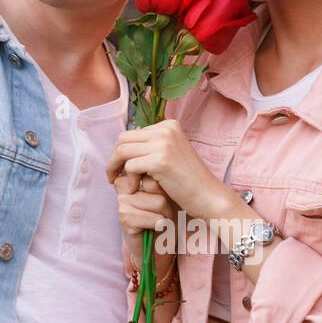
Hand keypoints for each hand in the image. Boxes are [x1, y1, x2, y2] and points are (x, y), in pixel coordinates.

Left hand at [106, 119, 228, 220]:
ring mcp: (163, 143)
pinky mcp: (160, 160)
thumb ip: (151, 146)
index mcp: (168, 125)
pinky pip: (130, 166)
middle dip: (114, 158)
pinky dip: (129, 179)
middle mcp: (166, 129)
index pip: (132, 133)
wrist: (209, 197)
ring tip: (118, 183)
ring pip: (122, 151)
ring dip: (116, 168)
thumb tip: (123, 143)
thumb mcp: (170, 154)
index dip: (121, 151)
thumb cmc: (188, 180)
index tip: (119, 167)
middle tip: (113, 176)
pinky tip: (135, 190)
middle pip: (123, 139)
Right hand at [111, 171, 175, 247]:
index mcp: (131, 174)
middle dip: (167, 199)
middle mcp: (123, 184)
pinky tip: (156, 228)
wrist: (159, 243)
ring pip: (159, 202)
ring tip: (160, 219)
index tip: (162, 196)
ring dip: (167, 214)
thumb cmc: (164, 214)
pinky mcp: (125, 218)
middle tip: (162, 210)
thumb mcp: (165, 190)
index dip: (166, 186)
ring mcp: (122, 201)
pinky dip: (163, 225)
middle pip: (157, 185)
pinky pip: (155, 219)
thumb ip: (159, 177)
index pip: (155, 171)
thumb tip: (158, 175)